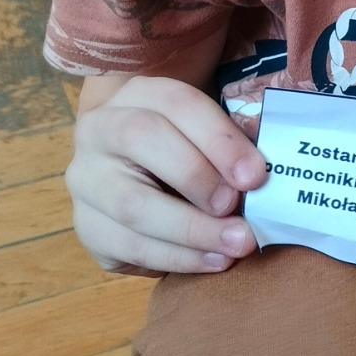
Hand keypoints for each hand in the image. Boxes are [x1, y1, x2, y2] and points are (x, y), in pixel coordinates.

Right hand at [66, 75, 266, 275]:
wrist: (137, 176)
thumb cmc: (189, 151)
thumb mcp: (209, 136)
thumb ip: (235, 143)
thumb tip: (269, 166)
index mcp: (140, 94)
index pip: (178, 103)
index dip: (219, 139)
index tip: (256, 175)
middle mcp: (101, 128)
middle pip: (141, 139)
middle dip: (198, 177)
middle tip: (238, 209)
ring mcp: (87, 179)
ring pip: (131, 204)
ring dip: (193, 230)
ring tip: (237, 245)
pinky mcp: (86, 226)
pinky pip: (128, 246)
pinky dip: (177, 258)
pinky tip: (214, 262)